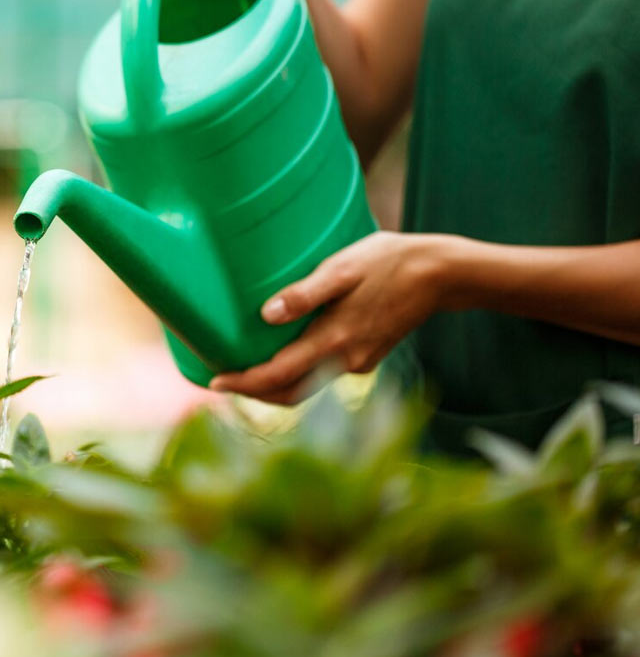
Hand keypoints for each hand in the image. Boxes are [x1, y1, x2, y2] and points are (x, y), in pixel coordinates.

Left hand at [209, 232, 453, 404]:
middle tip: (221, 382)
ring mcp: (358, 363)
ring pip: (307, 387)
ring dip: (274, 386)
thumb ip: (305, 294)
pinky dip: (297, 374)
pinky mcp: (367, 357)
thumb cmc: (389, 263)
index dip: (243, 384)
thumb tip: (267, 314)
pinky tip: (285, 357)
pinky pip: (323, 374)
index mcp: (334, 341)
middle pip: (290, 393)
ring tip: (244, 373)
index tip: (214, 382)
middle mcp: (344, 362)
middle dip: (253, 393)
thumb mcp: (343, 268)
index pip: (278, 377)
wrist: (442, 275)